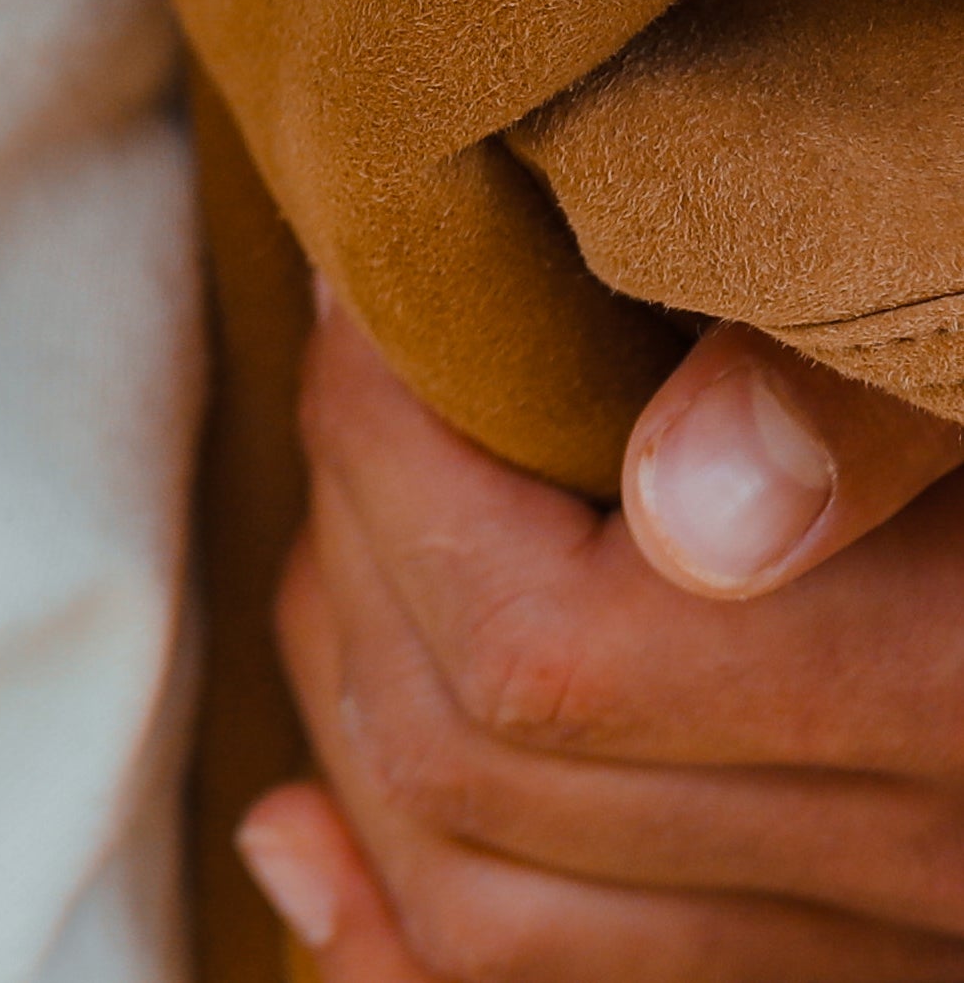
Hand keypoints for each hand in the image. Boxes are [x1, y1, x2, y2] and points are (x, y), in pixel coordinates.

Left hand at [240, 299, 963, 976]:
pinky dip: (392, 937)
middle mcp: (921, 875)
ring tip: (354, 524)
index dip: (387, 446)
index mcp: (950, 695)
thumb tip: (696, 510)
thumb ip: (866, 413)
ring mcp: (882, 955)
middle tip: (360, 382)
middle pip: (479, 769)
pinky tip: (304, 841)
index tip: (373, 289)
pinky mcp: (844, 973)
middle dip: (350, 546)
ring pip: (484, 914)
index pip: (538, 645)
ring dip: (355, 705)